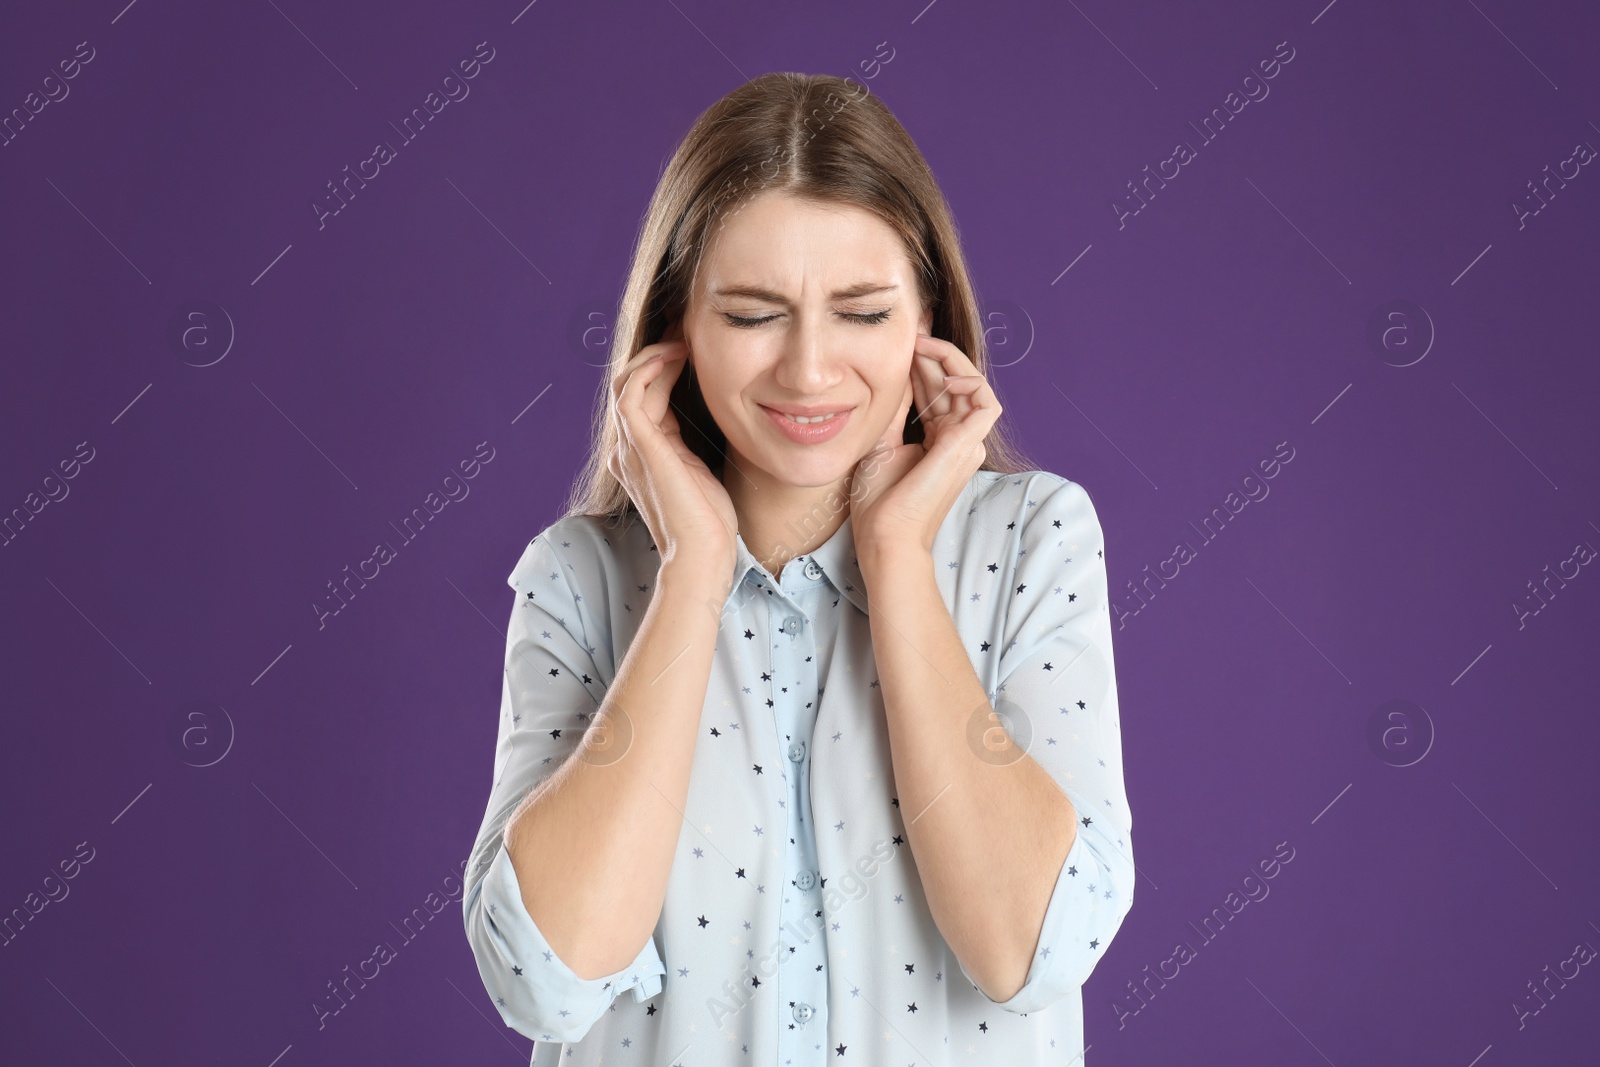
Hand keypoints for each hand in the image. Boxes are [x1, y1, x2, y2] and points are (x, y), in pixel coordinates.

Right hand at [608, 321, 738, 578]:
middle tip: (688, 329)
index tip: (693, 343)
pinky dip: (651, 367)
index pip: (643, 395)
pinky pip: (633, 392)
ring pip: (628, 380)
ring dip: (656, 352)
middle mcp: (626, 448)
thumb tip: (720, 411)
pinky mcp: (640, 446)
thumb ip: (697, 441)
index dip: (665, 365)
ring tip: (685, 336)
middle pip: (630, 382)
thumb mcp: (704, 469)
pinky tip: (677, 353)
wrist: (703, 554)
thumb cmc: (711, 522)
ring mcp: (628, 447)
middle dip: (657, 351)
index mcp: (641, 453)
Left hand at [847, 331, 999, 559]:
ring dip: (948, 359)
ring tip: (919, 345)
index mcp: (940, 442)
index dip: (924, 364)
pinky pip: (984, 400)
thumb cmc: (879, 503)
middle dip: (933, 355)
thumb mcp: (881, 441)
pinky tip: (939, 370)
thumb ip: (893, 409)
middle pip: (955, 384)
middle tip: (910, 334)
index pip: (940, 391)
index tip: (903, 342)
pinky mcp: (968, 445)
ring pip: (972, 385)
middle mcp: (960, 441)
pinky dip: (967, 378)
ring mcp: (968, 443)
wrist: (885, 536)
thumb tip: (893, 373)